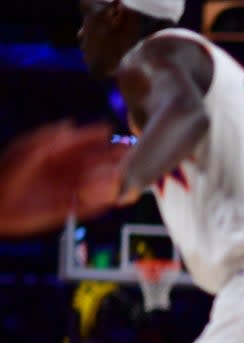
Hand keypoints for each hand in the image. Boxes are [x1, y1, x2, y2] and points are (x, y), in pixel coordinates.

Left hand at [0, 121, 120, 236]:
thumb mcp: (25, 153)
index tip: (108, 129)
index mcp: (49, 156)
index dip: (91, 136)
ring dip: (108, 179)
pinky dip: (98, 203)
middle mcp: (59, 172)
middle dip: (107, 156)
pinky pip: (85, 206)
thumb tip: (69, 126)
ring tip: (125, 173)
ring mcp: (62, 191)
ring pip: (91, 183)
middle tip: (126, 150)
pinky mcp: (62, 210)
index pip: (75, 144)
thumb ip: (47, 139)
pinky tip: (111, 199)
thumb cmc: (5, 177)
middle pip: (88, 162)